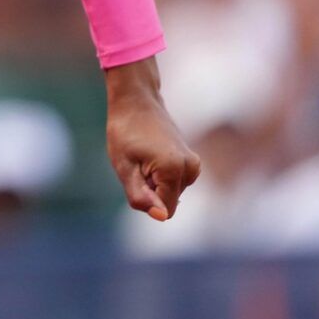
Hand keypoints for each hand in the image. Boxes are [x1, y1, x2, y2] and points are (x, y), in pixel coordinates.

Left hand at [105, 59, 200, 220]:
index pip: (164, 210)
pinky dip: (160, 175)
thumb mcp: (124, 168)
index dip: (145, 199)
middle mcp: (191, 169)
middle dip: (150, 191)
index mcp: (175, 171)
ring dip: (154, 182)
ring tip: (143, 158)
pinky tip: (150, 155)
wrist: (136, 102)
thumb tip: (161, 216)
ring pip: (171, 192)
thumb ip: (140, 196)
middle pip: (168, 201)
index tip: (135, 176)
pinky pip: (174, 182)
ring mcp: (194, 165)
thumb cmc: (125, 133)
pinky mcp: (193, 162)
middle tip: (137, 165)